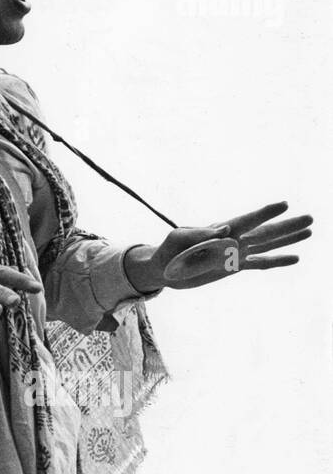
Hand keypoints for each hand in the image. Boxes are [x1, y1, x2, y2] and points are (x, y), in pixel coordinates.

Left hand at [124, 201, 312, 291]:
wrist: (164, 269)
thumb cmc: (168, 249)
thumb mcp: (178, 239)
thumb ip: (200, 234)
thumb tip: (225, 230)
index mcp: (220, 229)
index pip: (247, 220)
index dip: (264, 213)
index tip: (284, 204)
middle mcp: (233, 239)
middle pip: (265, 232)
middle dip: (287, 226)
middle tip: (311, 218)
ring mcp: (236, 253)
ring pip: (268, 245)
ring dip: (288, 239)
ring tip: (310, 231)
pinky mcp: (234, 267)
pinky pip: (260, 265)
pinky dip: (277, 262)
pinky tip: (294, 258)